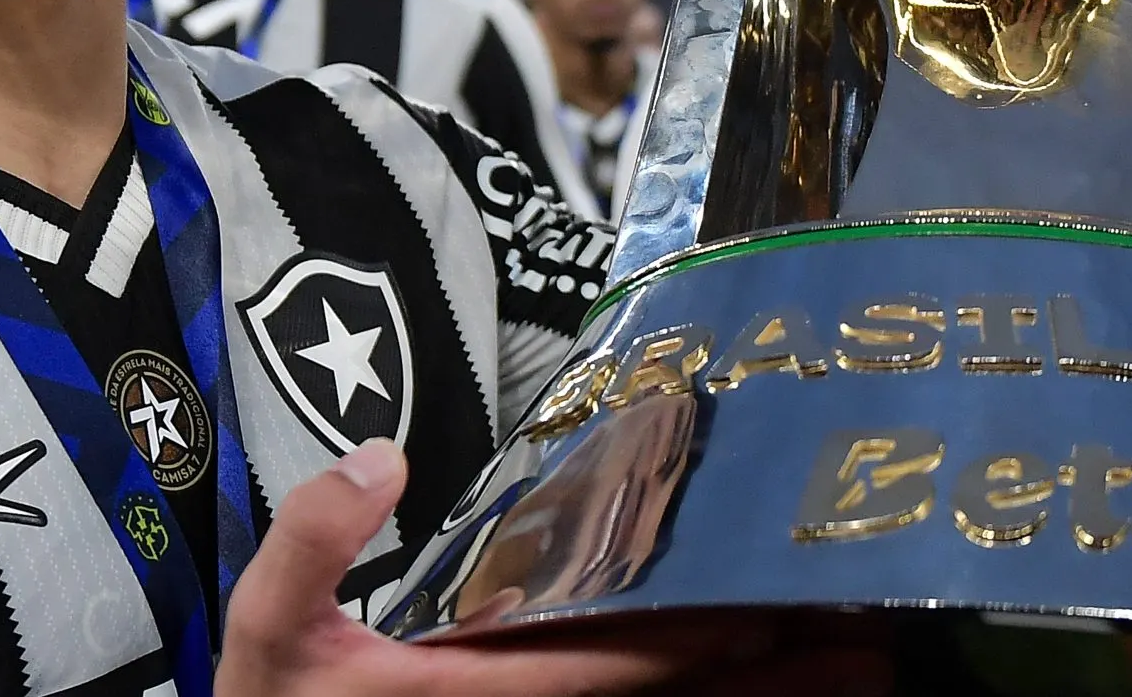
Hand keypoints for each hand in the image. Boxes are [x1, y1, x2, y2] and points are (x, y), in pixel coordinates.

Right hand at [217, 440, 890, 696]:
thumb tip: (382, 457)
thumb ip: (312, 541)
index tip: (765, 605)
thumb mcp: (268, 636)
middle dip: (764, 674)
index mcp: (475, 695)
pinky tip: (765, 692)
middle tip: (864, 642)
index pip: (608, 668)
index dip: (692, 640)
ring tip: (859, 673)